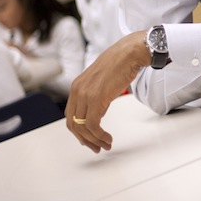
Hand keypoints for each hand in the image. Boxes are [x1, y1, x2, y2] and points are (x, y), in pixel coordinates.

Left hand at [65, 32, 148, 152]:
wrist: (129, 53)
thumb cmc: (121, 63)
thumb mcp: (103, 82)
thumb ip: (97, 96)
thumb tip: (99, 112)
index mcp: (77, 86)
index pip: (71, 115)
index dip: (79, 130)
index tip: (90, 139)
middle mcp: (77, 91)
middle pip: (73, 124)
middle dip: (84, 139)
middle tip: (96, 148)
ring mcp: (85, 95)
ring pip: (82, 127)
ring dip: (94, 140)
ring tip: (106, 145)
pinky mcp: (95, 99)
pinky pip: (93, 124)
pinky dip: (99, 135)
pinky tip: (108, 138)